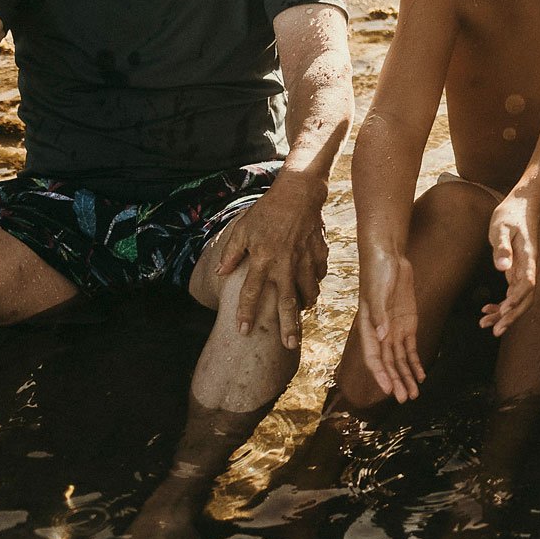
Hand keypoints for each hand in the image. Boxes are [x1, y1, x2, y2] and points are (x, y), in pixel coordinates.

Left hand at [214, 170, 329, 349]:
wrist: (299, 193)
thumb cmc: (267, 211)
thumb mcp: (243, 229)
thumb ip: (231, 253)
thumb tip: (220, 272)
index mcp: (262, 260)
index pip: (250, 294)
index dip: (245, 314)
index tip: (242, 332)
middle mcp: (284, 265)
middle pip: (286, 304)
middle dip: (288, 327)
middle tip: (290, 345)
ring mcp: (304, 261)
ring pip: (308, 292)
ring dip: (304, 306)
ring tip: (302, 315)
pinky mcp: (319, 254)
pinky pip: (319, 276)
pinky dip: (315, 284)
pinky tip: (312, 286)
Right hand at [355, 243, 422, 401]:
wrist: (388, 256)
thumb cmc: (377, 272)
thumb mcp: (378, 291)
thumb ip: (380, 313)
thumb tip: (382, 335)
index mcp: (369, 327)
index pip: (374, 357)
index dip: (381, 374)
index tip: (388, 390)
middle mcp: (381, 332)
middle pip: (388, 362)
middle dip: (396, 381)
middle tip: (404, 399)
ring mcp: (394, 328)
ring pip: (400, 359)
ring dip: (406, 376)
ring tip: (413, 395)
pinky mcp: (407, 322)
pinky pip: (410, 347)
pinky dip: (415, 362)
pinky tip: (420, 376)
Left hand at [478, 192, 536, 334]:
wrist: (522, 206)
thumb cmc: (511, 215)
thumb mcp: (502, 227)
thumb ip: (502, 247)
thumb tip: (501, 268)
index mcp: (528, 257)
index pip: (528, 283)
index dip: (518, 298)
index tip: (505, 309)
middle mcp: (529, 268)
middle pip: (526, 298)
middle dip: (512, 316)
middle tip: (495, 331)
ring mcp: (524, 271)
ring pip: (519, 300)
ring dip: (505, 315)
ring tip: (485, 324)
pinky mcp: (517, 272)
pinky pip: (511, 294)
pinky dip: (501, 305)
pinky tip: (486, 311)